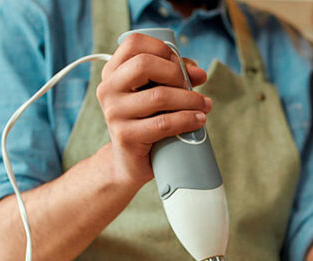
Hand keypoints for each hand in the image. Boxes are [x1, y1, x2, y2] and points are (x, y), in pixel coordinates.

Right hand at [96, 33, 212, 191]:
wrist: (129, 163)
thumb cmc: (146, 123)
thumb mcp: (156, 94)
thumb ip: (174, 78)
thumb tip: (199, 73)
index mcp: (112, 72)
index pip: (133, 44)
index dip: (162, 49)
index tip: (180, 64)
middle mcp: (108, 89)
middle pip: (144, 64)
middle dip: (176, 73)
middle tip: (193, 87)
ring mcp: (114, 113)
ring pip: (159, 96)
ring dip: (190, 99)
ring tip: (204, 106)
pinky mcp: (125, 136)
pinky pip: (163, 123)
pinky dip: (186, 120)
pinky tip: (199, 120)